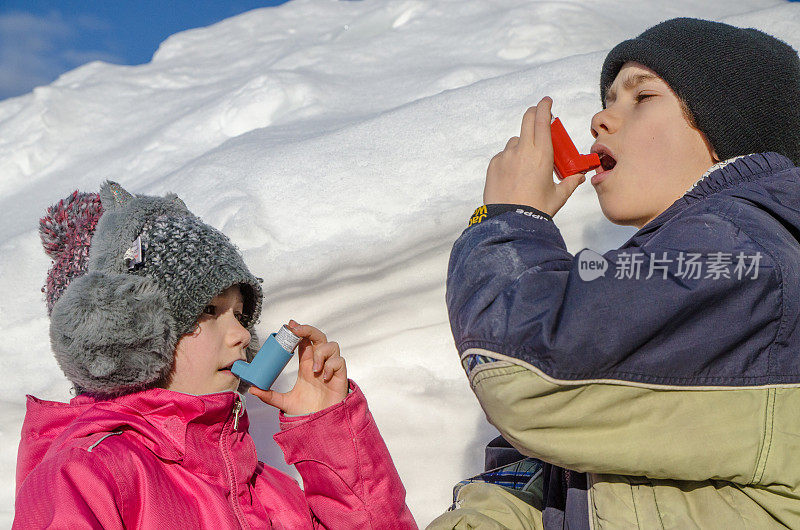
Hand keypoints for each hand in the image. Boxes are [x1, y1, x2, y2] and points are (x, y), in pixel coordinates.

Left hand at [248, 320, 347, 414]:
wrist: (320, 424)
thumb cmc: (306, 411)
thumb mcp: (283, 402)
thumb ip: (269, 395)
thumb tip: (252, 389)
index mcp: (306, 365)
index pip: (304, 341)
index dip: (299, 331)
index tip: (290, 325)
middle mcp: (319, 363)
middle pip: (318, 337)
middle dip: (309, 330)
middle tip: (297, 331)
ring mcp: (330, 368)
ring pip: (331, 345)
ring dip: (322, 353)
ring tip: (315, 369)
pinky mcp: (340, 376)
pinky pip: (339, 361)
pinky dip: (331, 366)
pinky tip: (324, 377)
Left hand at [483, 97, 585, 215]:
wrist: (510, 222)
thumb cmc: (536, 210)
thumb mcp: (558, 196)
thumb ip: (570, 183)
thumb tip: (580, 177)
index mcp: (542, 154)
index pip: (542, 120)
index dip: (544, 107)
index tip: (546, 101)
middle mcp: (522, 150)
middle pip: (526, 120)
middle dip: (533, 114)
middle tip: (538, 116)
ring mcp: (506, 156)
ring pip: (515, 141)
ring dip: (523, 144)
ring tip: (527, 165)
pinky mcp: (494, 164)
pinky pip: (504, 155)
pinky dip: (510, 159)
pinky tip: (514, 175)